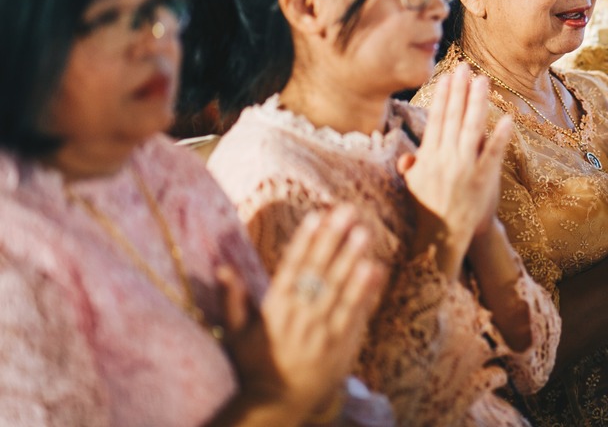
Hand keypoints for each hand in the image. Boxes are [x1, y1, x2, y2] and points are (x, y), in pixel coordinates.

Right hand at [217, 205, 384, 417]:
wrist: (276, 405)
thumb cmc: (255, 365)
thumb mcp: (237, 334)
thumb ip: (233, 299)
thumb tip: (222, 268)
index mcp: (275, 311)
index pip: (291, 268)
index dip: (304, 241)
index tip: (316, 215)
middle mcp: (300, 317)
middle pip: (319, 272)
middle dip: (333, 239)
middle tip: (347, 211)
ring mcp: (323, 331)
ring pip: (340, 289)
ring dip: (353, 259)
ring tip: (364, 232)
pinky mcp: (342, 345)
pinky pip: (356, 313)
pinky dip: (367, 291)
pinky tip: (376, 268)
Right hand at [398, 64, 513, 274]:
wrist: (442, 239)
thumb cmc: (428, 212)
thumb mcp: (413, 188)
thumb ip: (411, 169)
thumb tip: (407, 157)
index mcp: (428, 157)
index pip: (437, 119)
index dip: (443, 96)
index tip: (448, 77)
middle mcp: (445, 159)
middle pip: (453, 117)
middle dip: (459, 91)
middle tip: (464, 67)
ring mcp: (464, 168)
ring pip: (471, 128)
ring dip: (477, 103)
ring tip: (483, 81)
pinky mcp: (482, 180)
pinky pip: (492, 154)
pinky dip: (499, 137)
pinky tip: (507, 119)